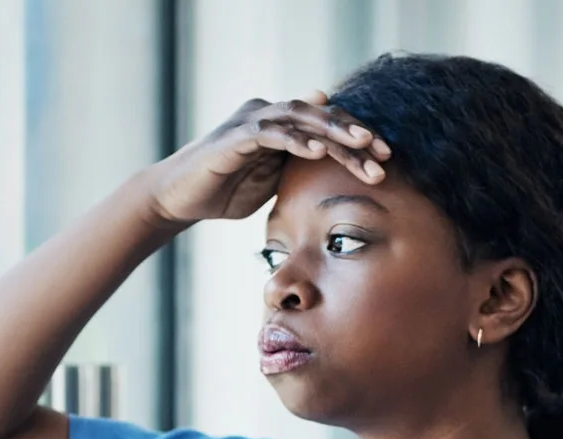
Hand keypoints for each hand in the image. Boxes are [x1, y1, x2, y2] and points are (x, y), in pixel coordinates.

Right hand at [141, 91, 390, 226]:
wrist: (176, 200)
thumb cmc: (222, 192)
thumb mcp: (270, 181)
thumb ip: (296, 168)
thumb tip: (328, 160)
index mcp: (278, 125)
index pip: (324, 124)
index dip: (356, 138)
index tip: (386, 158)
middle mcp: (266, 114)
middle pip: (319, 116)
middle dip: (354, 134)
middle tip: (384, 152)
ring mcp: (249, 122)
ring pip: (300, 117)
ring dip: (333, 132)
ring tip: (362, 145)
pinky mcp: (233, 137)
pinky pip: (270, 133)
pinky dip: (296, 140)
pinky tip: (318, 151)